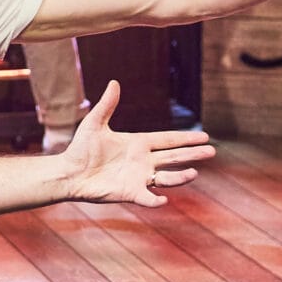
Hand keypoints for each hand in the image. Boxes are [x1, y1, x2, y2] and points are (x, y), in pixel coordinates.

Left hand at [51, 82, 214, 207]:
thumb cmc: (81, 148)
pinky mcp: (129, 192)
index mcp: (138, 143)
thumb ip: (107, 105)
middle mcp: (142, 161)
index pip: (168, 140)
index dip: (186, 138)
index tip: (204, 136)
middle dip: (192, 154)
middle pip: (174, 157)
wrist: (69, 172)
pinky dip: (155, 199)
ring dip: (180, 177)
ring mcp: (138, 177)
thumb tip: (114, 82)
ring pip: (166, 178)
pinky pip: (147, 197)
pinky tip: (164, 199)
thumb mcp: (95, 123)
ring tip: (194, 172)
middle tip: (212, 152)